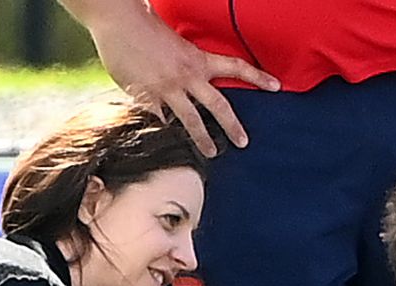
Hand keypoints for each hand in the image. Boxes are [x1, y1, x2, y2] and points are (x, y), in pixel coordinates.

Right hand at [83, 5, 278, 154]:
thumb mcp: (174, 41)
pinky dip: (162, 128)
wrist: (119, 22)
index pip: (236, 67)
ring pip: (190, 120)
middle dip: (233, 126)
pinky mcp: (147, 97)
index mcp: (198, 60)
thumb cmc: (144, 26)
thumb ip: (183, 63)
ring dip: (202, 139)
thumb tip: (186, 81)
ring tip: (210, 153)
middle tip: (243, 142)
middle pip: (218, 106)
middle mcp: (187, 77)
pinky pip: (158, 119)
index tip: (276, 86)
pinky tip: (166, 139)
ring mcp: (167, 89)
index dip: (257, 76)